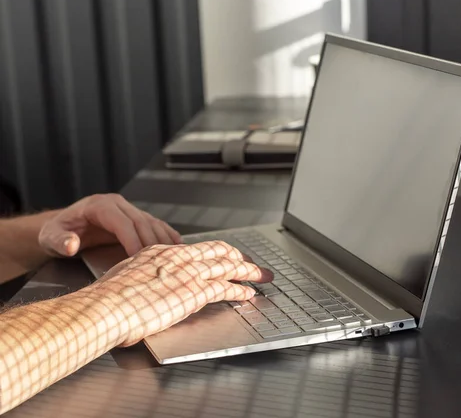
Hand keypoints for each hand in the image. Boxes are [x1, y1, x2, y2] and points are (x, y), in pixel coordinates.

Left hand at [39, 194, 181, 256]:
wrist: (62, 227)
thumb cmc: (56, 232)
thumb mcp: (50, 237)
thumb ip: (59, 240)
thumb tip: (71, 245)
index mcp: (100, 206)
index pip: (123, 222)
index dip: (133, 239)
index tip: (139, 258)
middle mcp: (117, 204)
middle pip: (141, 222)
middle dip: (152, 242)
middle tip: (161, 262)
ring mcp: (128, 209)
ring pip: (151, 222)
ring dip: (164, 238)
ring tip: (174, 256)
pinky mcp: (134, 218)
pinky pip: (154, 224)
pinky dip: (166, 234)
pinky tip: (177, 245)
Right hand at [89, 241, 272, 346]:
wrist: (105, 307)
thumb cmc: (109, 298)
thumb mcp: (128, 276)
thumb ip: (146, 275)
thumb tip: (152, 281)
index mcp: (162, 252)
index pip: (198, 248)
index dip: (218, 252)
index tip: (228, 256)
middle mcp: (178, 257)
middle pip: (219, 253)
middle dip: (240, 258)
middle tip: (253, 265)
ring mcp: (188, 273)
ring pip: (228, 267)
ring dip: (248, 272)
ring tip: (261, 276)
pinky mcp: (194, 292)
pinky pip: (225, 289)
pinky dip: (240, 291)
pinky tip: (248, 294)